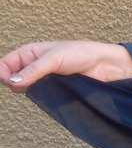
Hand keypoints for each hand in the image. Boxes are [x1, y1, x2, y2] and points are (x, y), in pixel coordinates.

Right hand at [1, 40, 131, 92]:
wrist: (105, 65)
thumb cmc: (81, 54)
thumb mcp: (54, 58)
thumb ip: (33, 70)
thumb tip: (13, 81)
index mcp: (30, 52)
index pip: (6, 63)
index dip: (2, 72)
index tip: (7, 81)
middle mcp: (33, 65)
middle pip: (11, 76)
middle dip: (11, 82)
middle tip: (21, 86)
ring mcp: (42, 78)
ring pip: (23, 87)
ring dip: (24, 89)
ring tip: (32, 89)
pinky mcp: (52, 89)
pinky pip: (38, 94)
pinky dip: (36, 95)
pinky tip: (40, 95)